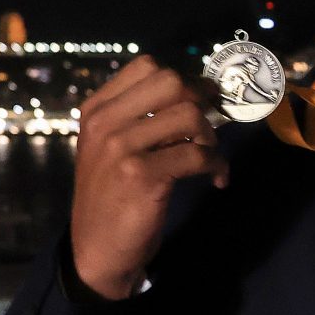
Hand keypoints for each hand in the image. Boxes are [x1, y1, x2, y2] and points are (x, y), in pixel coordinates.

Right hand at [68, 55, 229, 298]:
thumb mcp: (110, 149)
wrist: (96, 249)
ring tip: (209, 157)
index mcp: (96, 110)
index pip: (146, 66)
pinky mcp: (142, 174)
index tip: (200, 99)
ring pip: (189, 115)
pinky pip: (198, 154)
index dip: (183, 78)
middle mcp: (105, 122)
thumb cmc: (110, 197)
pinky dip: (217, 165)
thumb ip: (137, 119)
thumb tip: (194, 93)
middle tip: (209, 126)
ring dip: (211, 137)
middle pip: (171, 82)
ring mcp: (121, 147)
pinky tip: (216, 178)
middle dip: (201, 101)